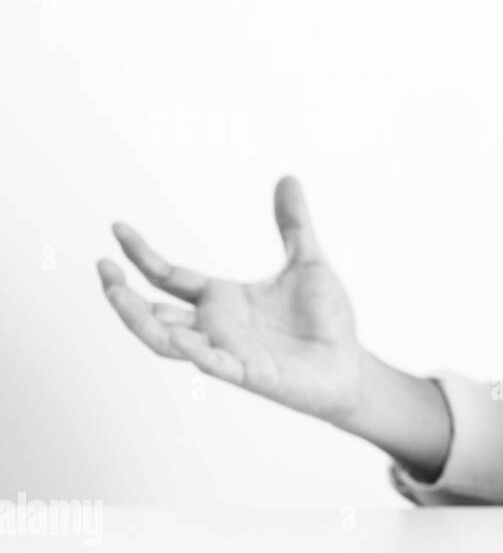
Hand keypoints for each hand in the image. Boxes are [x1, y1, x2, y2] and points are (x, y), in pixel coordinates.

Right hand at [98, 177, 364, 423]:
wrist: (350, 366)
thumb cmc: (326, 321)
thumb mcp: (309, 262)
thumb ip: (293, 224)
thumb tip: (288, 178)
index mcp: (222, 299)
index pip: (168, 277)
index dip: (141, 255)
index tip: (118, 228)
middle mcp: (216, 326)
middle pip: (153, 313)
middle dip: (123, 293)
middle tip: (102, 267)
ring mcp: (229, 351)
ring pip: (168, 343)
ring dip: (140, 322)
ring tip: (116, 295)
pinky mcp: (250, 374)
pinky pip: (214, 365)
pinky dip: (195, 353)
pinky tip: (179, 338)